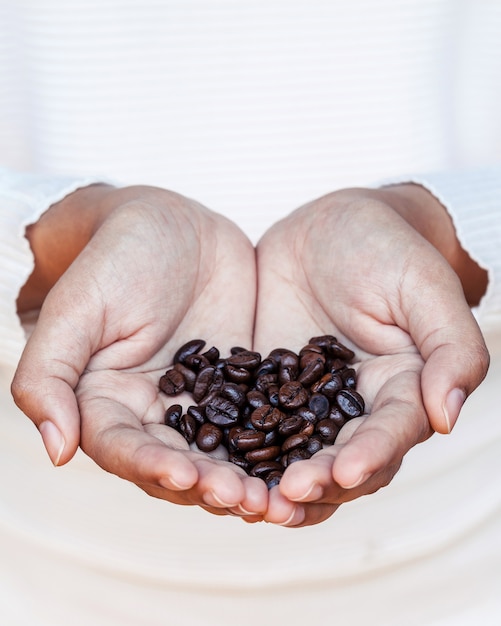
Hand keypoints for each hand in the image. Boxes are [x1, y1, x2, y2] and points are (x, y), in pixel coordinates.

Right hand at [12, 185, 267, 516]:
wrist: (173, 225)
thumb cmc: (115, 258)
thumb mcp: (78, 309)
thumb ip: (50, 376)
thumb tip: (56, 451)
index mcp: (108, 402)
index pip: (125, 449)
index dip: (153, 468)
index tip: (187, 477)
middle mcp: (154, 412)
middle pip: (180, 465)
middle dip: (213, 486)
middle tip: (250, 500)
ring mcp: (201, 401)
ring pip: (223, 454)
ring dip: (250, 479)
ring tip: (282, 497)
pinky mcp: (240, 386)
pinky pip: (260, 421)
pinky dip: (280, 445)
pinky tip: (306, 459)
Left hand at [254, 187, 488, 526]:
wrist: (330, 225)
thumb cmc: (386, 248)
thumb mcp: (423, 287)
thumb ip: (450, 347)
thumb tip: (447, 416)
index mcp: (401, 389)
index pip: (390, 433)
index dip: (370, 456)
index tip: (344, 472)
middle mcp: (354, 407)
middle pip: (340, 460)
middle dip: (316, 483)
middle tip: (285, 498)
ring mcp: (307, 400)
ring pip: (294, 455)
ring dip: (274, 483)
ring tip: (248, 501)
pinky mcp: (266, 387)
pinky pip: (252, 424)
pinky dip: (237, 449)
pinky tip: (215, 464)